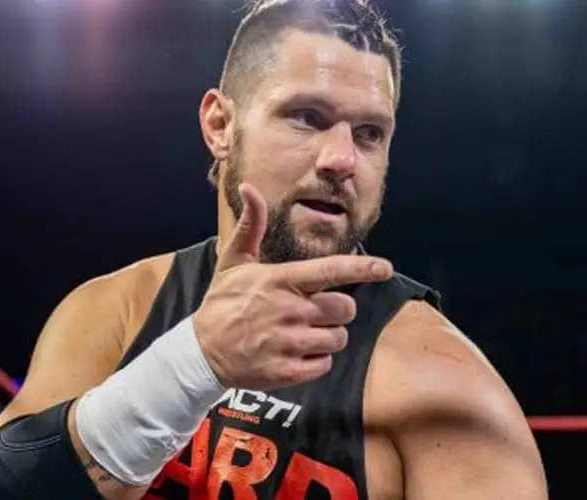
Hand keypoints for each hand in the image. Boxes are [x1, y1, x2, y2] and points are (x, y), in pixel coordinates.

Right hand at [192, 182, 393, 389]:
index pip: (329, 272)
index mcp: (280, 281)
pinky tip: (295, 353)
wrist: (201, 352)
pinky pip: (324, 365)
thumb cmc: (222, 303)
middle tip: (318, 311)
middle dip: (339, 310)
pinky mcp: (287, 372)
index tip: (385, 268)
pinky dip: (316, 361)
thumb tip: (248, 187)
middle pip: (344, 309)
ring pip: (337, 339)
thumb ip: (252, 225)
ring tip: (303, 333)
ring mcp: (288, 344)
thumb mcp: (233, 261)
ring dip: (328, 336)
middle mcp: (288, 311)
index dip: (362, 269)